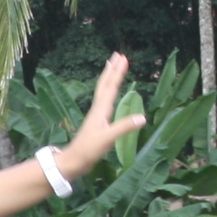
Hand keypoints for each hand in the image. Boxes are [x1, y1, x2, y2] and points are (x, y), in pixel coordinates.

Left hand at [52, 53, 145, 181]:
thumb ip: (124, 127)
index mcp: (101, 110)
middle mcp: (98, 109)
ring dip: (109, 78)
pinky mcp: (96, 123)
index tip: (123, 58)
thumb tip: (143, 118)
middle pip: (105, 85)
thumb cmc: (89, 150)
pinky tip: (109, 94)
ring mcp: (96, 116)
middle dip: (112, 70)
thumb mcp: (108, 139)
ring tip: (112, 67)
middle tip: (118, 55)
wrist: (74, 161)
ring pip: (103, 91)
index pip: (111, 87)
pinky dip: (107, 92)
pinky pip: (103, 101)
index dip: (117, 72)